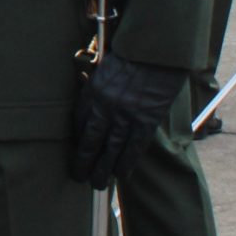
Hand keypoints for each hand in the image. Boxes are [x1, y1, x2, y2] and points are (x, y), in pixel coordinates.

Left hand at [68, 52, 186, 188]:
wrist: (158, 51)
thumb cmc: (133, 55)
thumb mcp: (106, 67)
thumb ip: (99, 87)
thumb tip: (96, 108)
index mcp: (93, 90)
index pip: (78, 121)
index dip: (76, 139)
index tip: (76, 150)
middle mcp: (106, 106)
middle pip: (89, 141)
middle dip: (82, 162)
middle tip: (78, 177)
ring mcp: (126, 115)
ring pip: (110, 150)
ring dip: (102, 170)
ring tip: (97, 184)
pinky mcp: (146, 121)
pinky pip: (134, 148)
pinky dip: (126, 164)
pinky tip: (121, 176)